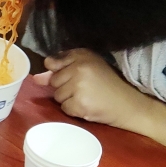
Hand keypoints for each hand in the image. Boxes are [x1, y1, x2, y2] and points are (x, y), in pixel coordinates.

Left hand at [34, 49, 149, 128]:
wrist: (128, 104)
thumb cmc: (109, 84)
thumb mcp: (91, 66)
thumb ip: (63, 67)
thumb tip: (37, 78)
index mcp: (82, 55)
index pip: (52, 62)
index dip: (59, 72)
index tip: (72, 77)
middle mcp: (79, 68)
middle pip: (53, 81)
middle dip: (64, 87)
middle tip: (84, 89)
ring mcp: (78, 87)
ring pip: (57, 96)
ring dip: (69, 100)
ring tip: (87, 97)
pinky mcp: (79, 104)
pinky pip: (64, 108)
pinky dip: (74, 110)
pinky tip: (87, 106)